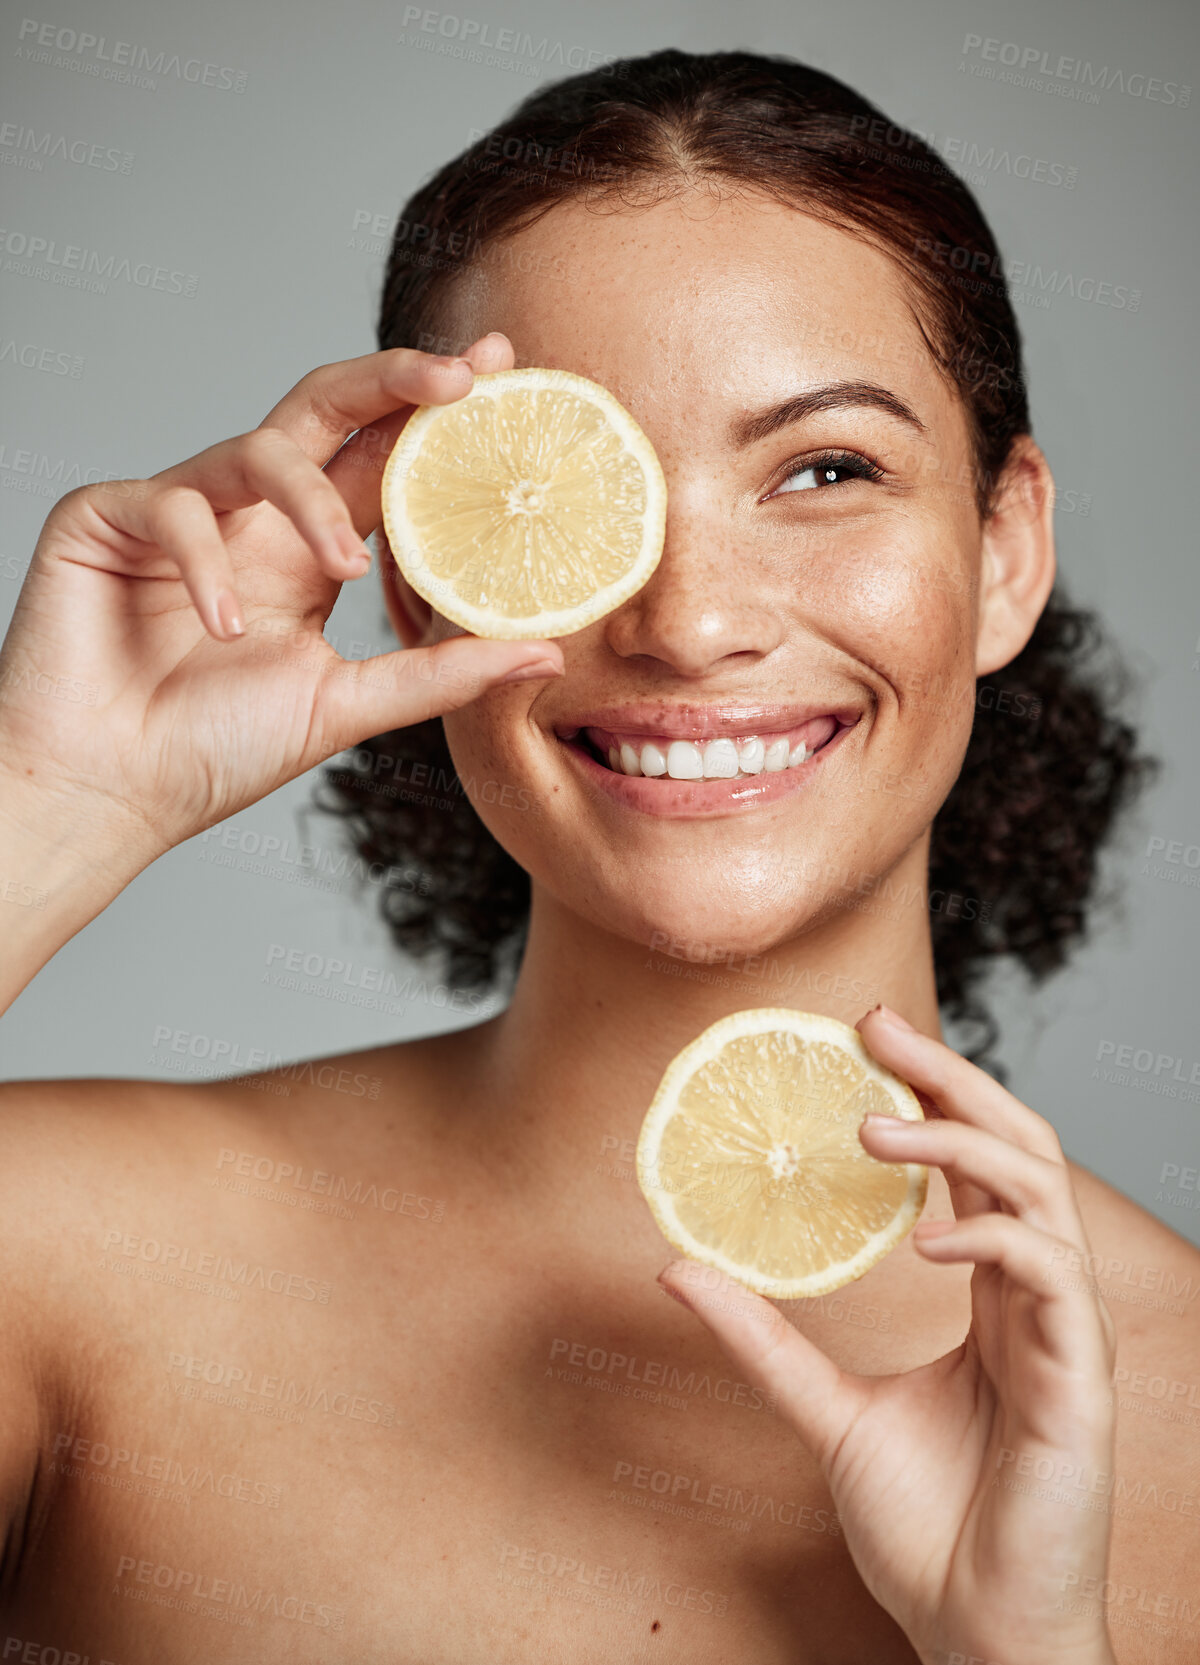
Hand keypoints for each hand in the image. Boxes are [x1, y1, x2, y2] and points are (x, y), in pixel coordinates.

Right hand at [0, 332, 560, 866]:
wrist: (107, 794)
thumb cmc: (211, 752)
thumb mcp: (344, 709)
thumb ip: (440, 675)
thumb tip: (549, 654)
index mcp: (307, 552)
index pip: (384, 461)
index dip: (439, 415)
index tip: (508, 368)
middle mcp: (253, 518)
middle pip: (326, 408)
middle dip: (394, 378)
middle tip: (460, 378)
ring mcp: (183, 512)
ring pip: (257, 446)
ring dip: (311, 498)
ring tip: (341, 565)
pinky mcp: (106, 518)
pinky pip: (173, 506)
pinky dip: (205, 561)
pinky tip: (223, 626)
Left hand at [658, 1004, 1117, 1664]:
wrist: (977, 1635)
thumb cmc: (927, 1527)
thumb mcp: (827, 1411)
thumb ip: (764, 1340)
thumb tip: (676, 1268)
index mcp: (992, 1298)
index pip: (976, 1164)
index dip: (933, 1092)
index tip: (866, 1035)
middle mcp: (1035, 1300)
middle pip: (1020, 1148)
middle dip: (957, 1078)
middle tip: (880, 1026)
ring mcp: (1065, 1335)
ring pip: (1042, 1192)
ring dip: (964, 1141)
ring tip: (878, 1124)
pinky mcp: (1081, 1383)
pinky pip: (1052, 1278)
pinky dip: (995, 1237)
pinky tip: (931, 1237)